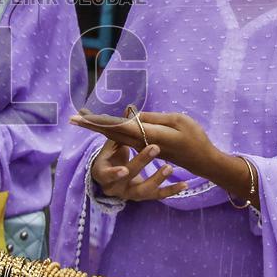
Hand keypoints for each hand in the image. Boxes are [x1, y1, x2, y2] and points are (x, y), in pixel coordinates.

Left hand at [70, 109, 223, 180]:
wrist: (203, 160)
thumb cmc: (195, 138)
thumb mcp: (178, 122)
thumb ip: (153, 119)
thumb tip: (132, 117)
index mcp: (148, 135)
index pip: (117, 126)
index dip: (99, 121)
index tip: (81, 117)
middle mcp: (141, 143)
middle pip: (112, 132)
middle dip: (92, 125)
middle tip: (72, 118)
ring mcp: (142, 147)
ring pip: (117, 136)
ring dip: (100, 127)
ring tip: (83, 120)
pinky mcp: (146, 148)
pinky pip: (125, 139)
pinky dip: (113, 131)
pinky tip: (105, 127)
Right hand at [90, 139, 185, 200]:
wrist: (115, 177)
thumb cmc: (112, 156)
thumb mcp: (112, 144)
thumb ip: (119, 131)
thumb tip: (128, 110)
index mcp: (102, 173)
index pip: (105, 174)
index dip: (113, 173)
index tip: (124, 169)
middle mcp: (115, 186)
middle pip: (127, 178)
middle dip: (140, 163)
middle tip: (155, 148)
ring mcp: (130, 193)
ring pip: (143, 190)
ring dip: (156, 178)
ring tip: (169, 167)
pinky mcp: (145, 196)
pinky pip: (158, 195)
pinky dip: (171, 190)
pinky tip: (184, 185)